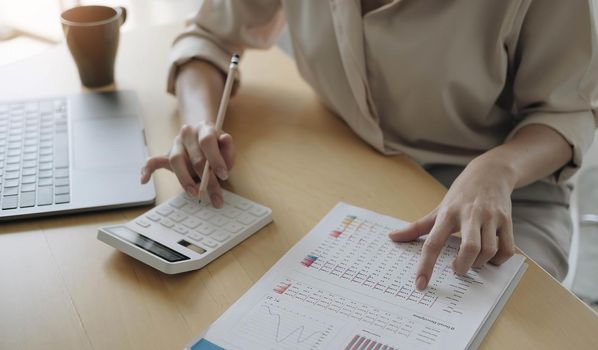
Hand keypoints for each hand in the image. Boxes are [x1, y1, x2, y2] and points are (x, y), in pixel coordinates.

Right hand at [140, 121, 234, 207]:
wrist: (203, 140)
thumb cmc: (216, 148)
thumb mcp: (226, 148)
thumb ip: (228, 148)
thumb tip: (227, 139)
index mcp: (204, 128)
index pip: (207, 141)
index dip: (215, 159)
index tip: (223, 175)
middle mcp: (187, 134)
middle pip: (194, 156)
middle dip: (206, 178)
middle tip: (214, 194)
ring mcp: (175, 144)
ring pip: (176, 160)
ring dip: (185, 179)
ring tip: (193, 192)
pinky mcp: (166, 155)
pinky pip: (153, 161)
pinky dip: (147, 170)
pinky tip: (144, 180)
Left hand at [389, 158, 515, 289]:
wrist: (490, 173)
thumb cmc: (460, 195)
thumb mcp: (438, 208)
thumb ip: (416, 226)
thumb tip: (392, 237)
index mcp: (447, 214)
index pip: (433, 242)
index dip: (426, 265)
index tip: (421, 284)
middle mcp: (470, 215)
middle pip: (469, 248)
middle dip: (462, 266)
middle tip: (456, 269)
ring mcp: (490, 217)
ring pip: (489, 250)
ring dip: (479, 264)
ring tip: (472, 262)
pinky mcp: (507, 220)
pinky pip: (507, 249)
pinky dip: (499, 260)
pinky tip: (489, 258)